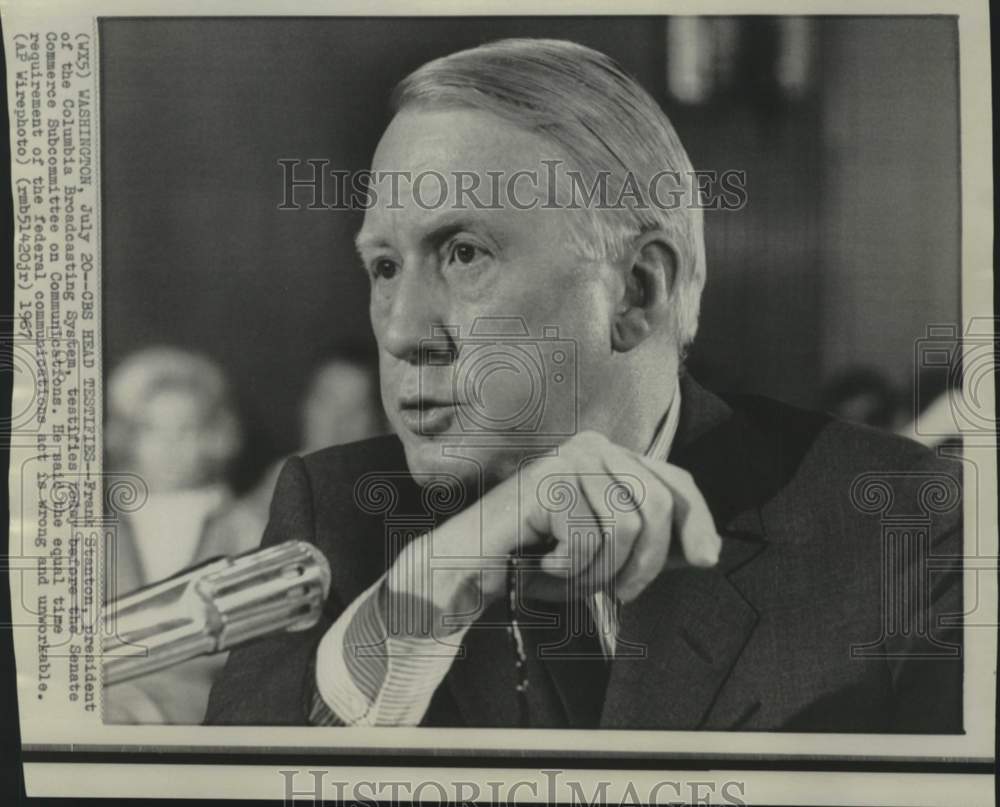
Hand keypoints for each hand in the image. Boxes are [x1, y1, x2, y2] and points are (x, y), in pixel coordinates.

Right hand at [390, 430, 720, 626]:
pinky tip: (540, 565)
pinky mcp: (549, 480)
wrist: (467, 569)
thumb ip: (650, 544)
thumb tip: (708, 551)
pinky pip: (589, 541)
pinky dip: (567, 570)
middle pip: (658, 509)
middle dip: (640, 565)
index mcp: (611, 457)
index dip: (697, 522)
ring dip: (598, 573)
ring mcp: (570, 459)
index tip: (706, 560)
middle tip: (607, 589)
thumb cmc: (532, 563)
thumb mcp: (605, 552)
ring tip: (565, 577)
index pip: (675, 482)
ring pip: (626, 530)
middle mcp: (594, 446)